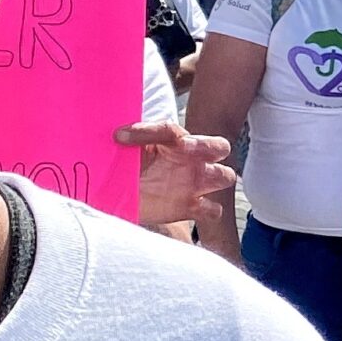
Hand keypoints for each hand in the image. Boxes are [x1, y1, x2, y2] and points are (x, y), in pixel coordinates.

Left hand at [117, 121, 235, 231]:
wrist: (117, 199)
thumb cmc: (123, 169)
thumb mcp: (121, 153)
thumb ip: (124, 143)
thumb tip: (116, 135)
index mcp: (172, 142)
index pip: (171, 130)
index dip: (152, 131)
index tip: (123, 136)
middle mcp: (189, 161)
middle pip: (220, 146)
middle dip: (207, 145)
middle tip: (184, 148)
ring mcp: (194, 185)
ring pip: (225, 176)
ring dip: (215, 176)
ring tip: (194, 181)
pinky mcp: (191, 208)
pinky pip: (214, 210)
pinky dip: (209, 210)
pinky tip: (195, 208)